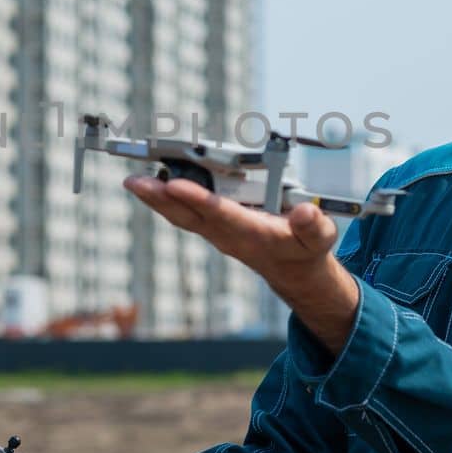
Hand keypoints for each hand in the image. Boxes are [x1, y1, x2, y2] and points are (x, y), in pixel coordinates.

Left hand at [123, 175, 360, 351]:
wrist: (293, 271)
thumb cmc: (305, 249)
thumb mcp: (319, 239)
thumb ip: (312, 226)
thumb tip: (305, 213)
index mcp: (253, 233)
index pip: (221, 213)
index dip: (198, 200)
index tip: (175, 185)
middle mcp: (228, 234)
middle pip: (189, 215)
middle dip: (161, 199)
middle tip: (134, 182)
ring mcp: (217, 232)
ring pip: (181, 215)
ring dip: (156, 199)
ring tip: (133, 181)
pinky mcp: (213, 227)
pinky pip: (184, 213)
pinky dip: (165, 199)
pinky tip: (150, 185)